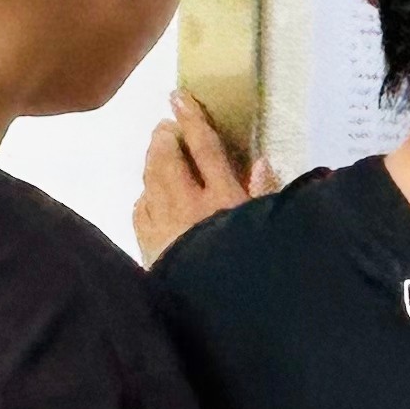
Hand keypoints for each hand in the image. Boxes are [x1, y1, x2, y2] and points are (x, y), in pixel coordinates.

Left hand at [136, 90, 276, 263]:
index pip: (205, 148)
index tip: (178, 98)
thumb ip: (266, 194)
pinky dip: (143, 196)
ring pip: (150, 181)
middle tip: (165, 124)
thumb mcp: (269, 226)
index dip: (192, 120)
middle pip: (169, 159)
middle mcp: (188, 204)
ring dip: (151, 160)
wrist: (214, 310)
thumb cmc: (252, 265)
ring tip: (155, 148)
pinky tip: (146, 194)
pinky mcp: (149, 247)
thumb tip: (262, 162)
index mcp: (223, 197)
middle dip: (165, 136)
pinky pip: (140, 211)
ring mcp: (164, 225)